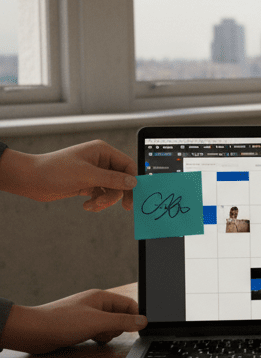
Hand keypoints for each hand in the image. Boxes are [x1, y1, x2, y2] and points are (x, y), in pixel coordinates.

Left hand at [0, 140, 136, 209]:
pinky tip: (87, 205)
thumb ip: (113, 179)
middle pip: (121, 180)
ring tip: (93, 205)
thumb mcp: (87, 175)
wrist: (31, 179)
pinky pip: (101, 194)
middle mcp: (100, 161)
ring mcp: (94, 173)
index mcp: (102, 151)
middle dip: (115, 194)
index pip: (127, 165)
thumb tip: (133, 182)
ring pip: (111, 189)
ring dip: (105, 200)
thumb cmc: (54, 171)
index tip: (132, 196)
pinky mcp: (87, 184)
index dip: (132, 181)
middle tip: (114, 206)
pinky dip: (97, 202)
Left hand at [0, 290, 146, 353]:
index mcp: (102, 297)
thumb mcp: (97, 322)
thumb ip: (122, 321)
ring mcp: (88, 316)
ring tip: (93, 336)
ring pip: (110, 326)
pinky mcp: (80, 326)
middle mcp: (96, 305)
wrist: (33, 332)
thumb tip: (143, 321)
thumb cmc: (61, 322)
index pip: (130, 304)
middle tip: (105, 332)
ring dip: (106, 334)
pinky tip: (90, 340)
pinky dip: (98, 338)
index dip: (136, 317)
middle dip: (117, 328)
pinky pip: (98, 332)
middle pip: (121, 317)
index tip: (137, 330)